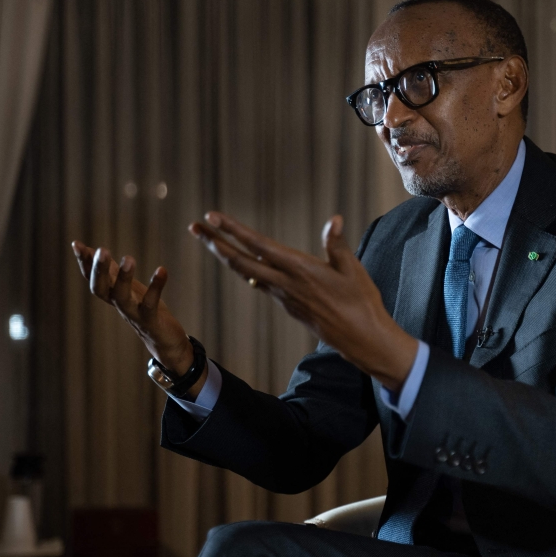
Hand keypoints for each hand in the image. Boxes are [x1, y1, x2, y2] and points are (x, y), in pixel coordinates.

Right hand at [71, 241, 204, 388]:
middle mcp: (118, 304)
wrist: (164, 341)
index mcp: (112, 295)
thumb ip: (110, 270)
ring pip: (121, 298)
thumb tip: (90, 249)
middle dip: (99, 270)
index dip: (84, 263)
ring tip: (129, 258)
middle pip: (100, 289)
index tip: (76, 244)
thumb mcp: (125, 286)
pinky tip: (162, 270)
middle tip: (101, 250)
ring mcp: (133, 314)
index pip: (92, 278)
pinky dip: (156, 286)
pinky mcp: (150, 321)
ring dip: (123, 278)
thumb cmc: (144, 309)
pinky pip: (150, 304)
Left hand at [188, 212, 417, 390]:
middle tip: (194, 226)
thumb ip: (337, 245)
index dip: (234, 230)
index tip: (213, 217)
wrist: (362, 339)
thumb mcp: (352, 270)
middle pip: (241, 261)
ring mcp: (284, 297)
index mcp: (300, 270)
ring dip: (226, 256)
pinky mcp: (288, 305)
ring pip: (247, 274)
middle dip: (215, 242)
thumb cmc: (362, 303)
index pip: (259, 246)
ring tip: (209, 241)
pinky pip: (260, 284)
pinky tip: (240, 263)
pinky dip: (245, 270)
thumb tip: (333, 219)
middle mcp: (285, 284)